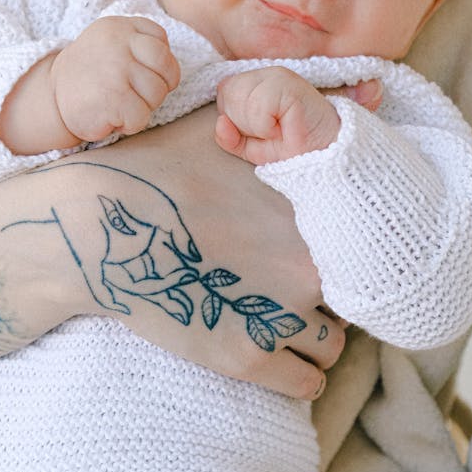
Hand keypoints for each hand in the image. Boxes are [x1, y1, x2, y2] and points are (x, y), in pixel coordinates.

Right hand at [38, 105, 347, 397]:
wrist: (96, 220)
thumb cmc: (159, 163)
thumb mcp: (229, 120)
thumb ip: (302, 105)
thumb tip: (375, 88)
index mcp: (314, 208)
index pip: (365, 243)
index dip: (342, 245)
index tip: (312, 244)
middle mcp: (311, 266)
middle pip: (354, 297)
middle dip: (329, 293)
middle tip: (288, 280)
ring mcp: (280, 316)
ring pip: (336, 346)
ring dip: (315, 335)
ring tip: (278, 315)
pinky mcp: (247, 357)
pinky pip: (308, 383)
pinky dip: (297, 372)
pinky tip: (270, 348)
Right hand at [51, 15, 180, 141]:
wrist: (52, 96)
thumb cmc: (91, 74)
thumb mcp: (112, 43)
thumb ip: (141, 43)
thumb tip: (171, 67)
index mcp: (120, 27)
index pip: (161, 44)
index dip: (160, 67)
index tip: (140, 75)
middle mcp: (119, 43)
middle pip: (167, 69)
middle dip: (157, 88)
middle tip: (132, 94)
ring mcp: (117, 69)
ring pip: (157, 94)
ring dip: (143, 107)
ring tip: (119, 104)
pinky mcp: (114, 98)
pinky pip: (142, 116)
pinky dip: (130, 124)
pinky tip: (112, 117)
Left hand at [215, 67, 340, 163]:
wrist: (326, 153)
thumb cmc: (292, 146)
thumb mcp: (251, 147)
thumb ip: (229, 137)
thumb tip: (219, 123)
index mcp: (255, 81)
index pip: (223, 92)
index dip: (234, 118)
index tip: (260, 130)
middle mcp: (265, 73)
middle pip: (228, 94)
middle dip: (243, 123)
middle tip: (270, 131)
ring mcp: (278, 76)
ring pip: (240, 99)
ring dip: (256, 127)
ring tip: (277, 130)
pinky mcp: (288, 85)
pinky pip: (258, 107)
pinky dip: (266, 127)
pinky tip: (283, 128)